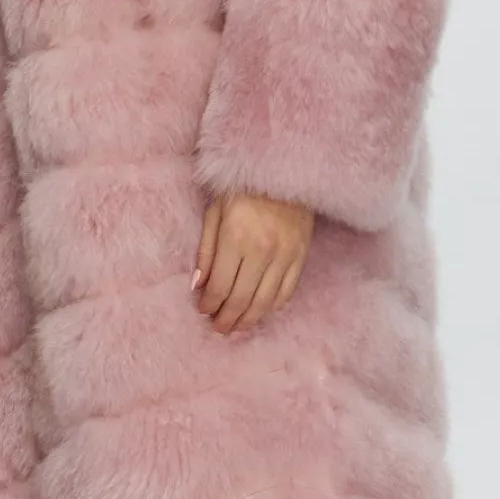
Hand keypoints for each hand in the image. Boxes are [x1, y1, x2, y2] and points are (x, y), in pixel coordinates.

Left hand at [191, 191, 314, 334]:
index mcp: (236, 238)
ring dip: (249, 319)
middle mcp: (262, 250)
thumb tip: (198, 286)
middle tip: (218, 329)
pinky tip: (261, 311)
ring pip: (265, 302)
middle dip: (227, 319)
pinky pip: (287, 291)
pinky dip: (273, 307)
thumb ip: (206, 250)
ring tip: (237, 327)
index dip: (210, 304)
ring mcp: (285, 255)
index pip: (220, 286)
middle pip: (242, 299)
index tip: (203, 311)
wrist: (285, 169)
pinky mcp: (301, 255)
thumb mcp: (215, 212)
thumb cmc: (242, 188)